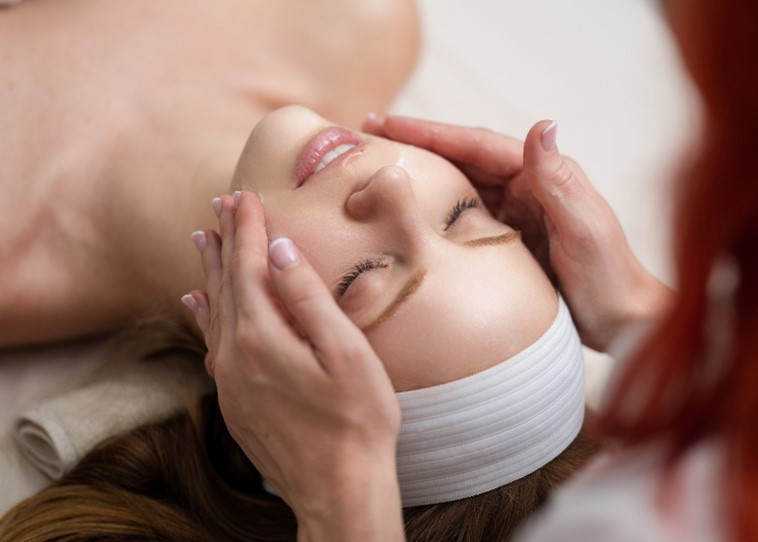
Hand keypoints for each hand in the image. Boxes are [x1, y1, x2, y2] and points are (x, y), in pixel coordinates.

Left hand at [184, 191, 403, 541]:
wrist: (337, 490)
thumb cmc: (356, 420)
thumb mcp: (345, 352)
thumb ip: (308, 297)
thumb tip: (280, 249)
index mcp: (263, 336)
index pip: (251, 265)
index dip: (248, 228)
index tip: (244, 194)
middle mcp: (235, 354)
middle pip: (225, 283)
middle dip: (226, 240)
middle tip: (220, 204)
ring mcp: (230, 380)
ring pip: (213, 311)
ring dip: (210, 272)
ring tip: (203, 239)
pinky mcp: (233, 401)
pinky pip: (210, 342)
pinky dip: (203, 314)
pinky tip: (196, 304)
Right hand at [364, 115, 673, 350]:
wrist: (621, 322)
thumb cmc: (610, 278)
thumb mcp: (586, 229)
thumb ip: (560, 181)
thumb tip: (543, 124)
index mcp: (540, 176)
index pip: (477, 146)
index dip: (431, 132)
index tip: (387, 123)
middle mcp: (524, 188)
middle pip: (460, 160)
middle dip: (414, 147)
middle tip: (366, 139)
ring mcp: (512, 215)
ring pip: (456, 188)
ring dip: (418, 177)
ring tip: (374, 171)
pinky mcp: (505, 243)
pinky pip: (460, 221)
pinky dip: (431, 214)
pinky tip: (405, 215)